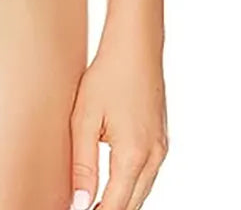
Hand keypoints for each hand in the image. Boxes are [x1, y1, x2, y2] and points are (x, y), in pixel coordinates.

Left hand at [69, 34, 167, 209]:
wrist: (135, 47)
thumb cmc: (107, 76)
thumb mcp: (84, 119)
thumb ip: (82, 164)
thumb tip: (79, 203)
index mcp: (134, 155)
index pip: (116, 205)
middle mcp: (154, 156)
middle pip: (133, 203)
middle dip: (110, 209)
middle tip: (82, 206)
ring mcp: (161, 148)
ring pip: (142, 190)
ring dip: (121, 199)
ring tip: (93, 200)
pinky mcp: (161, 139)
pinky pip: (148, 174)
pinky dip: (131, 184)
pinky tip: (112, 181)